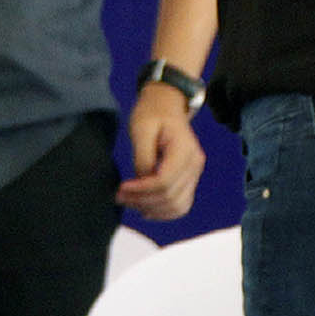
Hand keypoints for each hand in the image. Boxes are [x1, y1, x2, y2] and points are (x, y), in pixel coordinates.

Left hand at [118, 82, 205, 219]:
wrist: (167, 104)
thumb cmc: (152, 113)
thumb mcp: (142, 128)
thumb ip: (143, 156)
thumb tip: (143, 181)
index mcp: (184, 149)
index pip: (164, 181)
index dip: (141, 190)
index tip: (122, 187)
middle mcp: (195, 163)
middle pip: (171, 196)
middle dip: (143, 201)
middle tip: (119, 197)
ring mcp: (195, 173)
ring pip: (178, 206)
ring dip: (153, 210)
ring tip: (130, 202)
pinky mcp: (190, 179)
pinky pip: (181, 204)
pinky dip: (163, 211)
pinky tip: (145, 207)